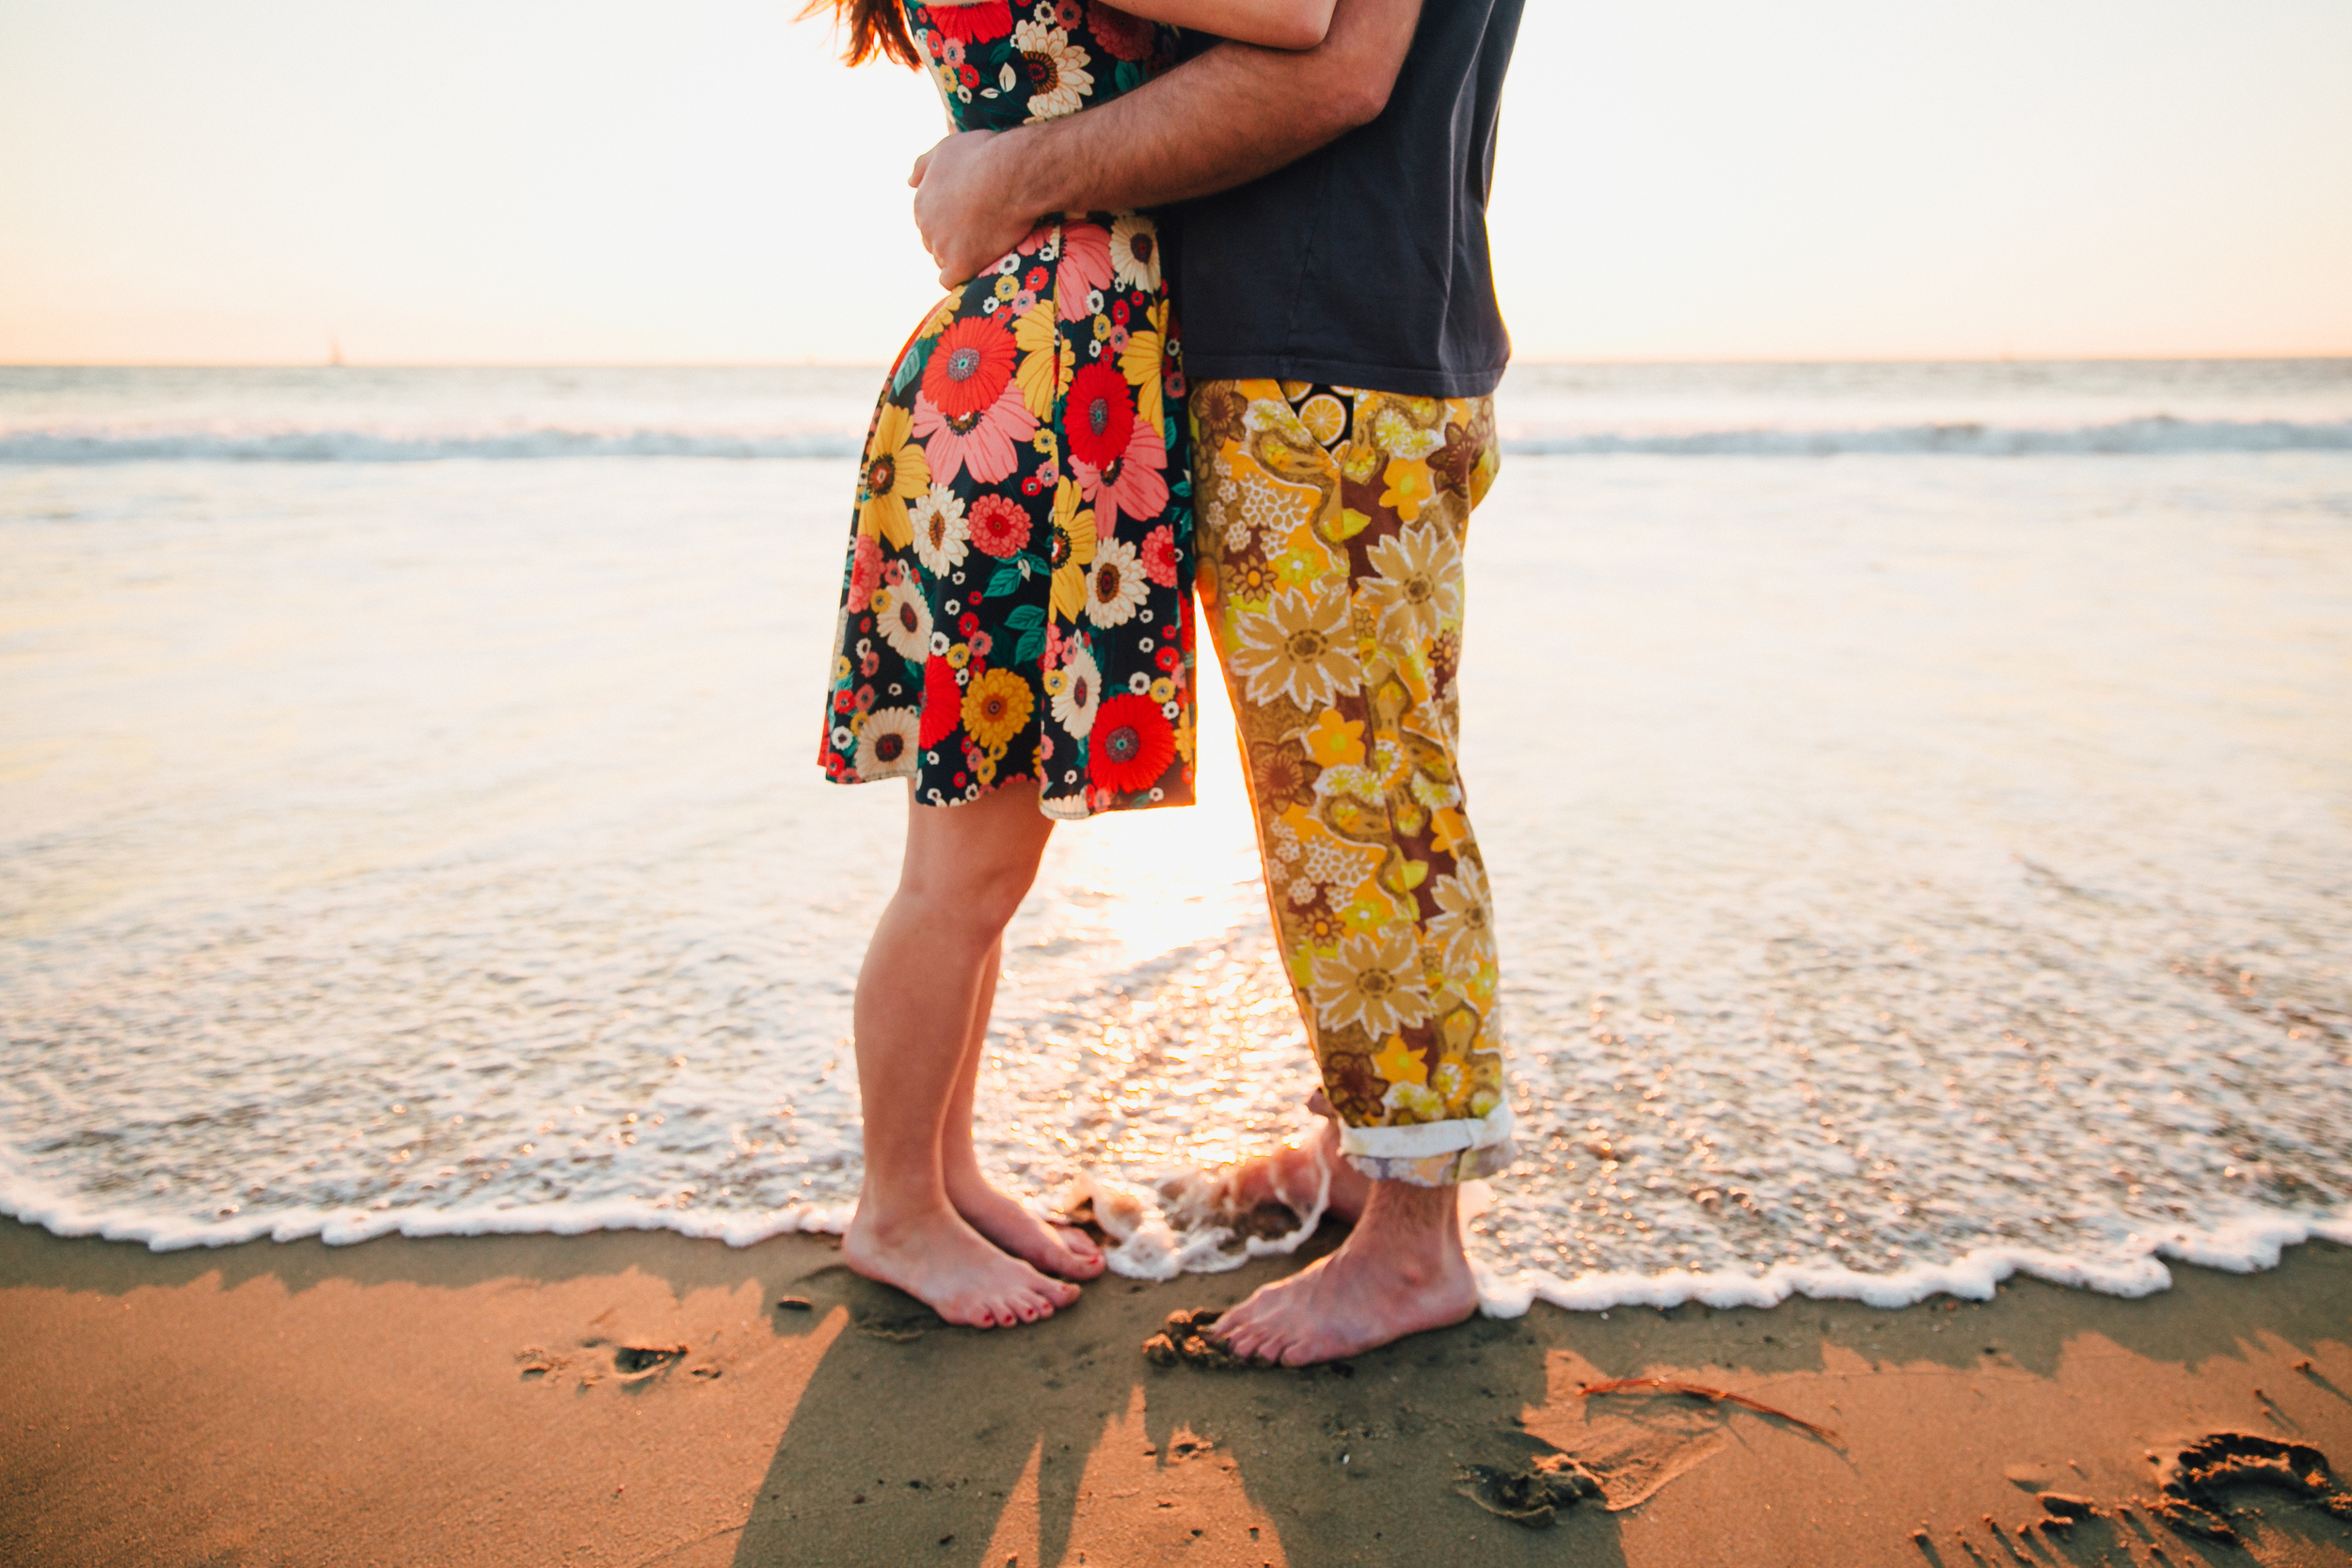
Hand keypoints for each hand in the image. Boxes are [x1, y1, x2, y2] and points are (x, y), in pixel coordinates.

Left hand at [909, 129, 1036, 286]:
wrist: (1009, 174)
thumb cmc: (982, 155)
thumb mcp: (946, 149)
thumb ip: (924, 165)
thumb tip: (910, 182)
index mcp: (921, 202)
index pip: (929, 221)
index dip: (950, 220)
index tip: (969, 216)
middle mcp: (926, 227)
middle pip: (935, 242)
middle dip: (953, 239)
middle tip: (980, 231)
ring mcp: (942, 247)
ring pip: (944, 261)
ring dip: (960, 258)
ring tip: (985, 247)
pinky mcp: (961, 264)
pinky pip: (951, 281)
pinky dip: (961, 276)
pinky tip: (975, 269)